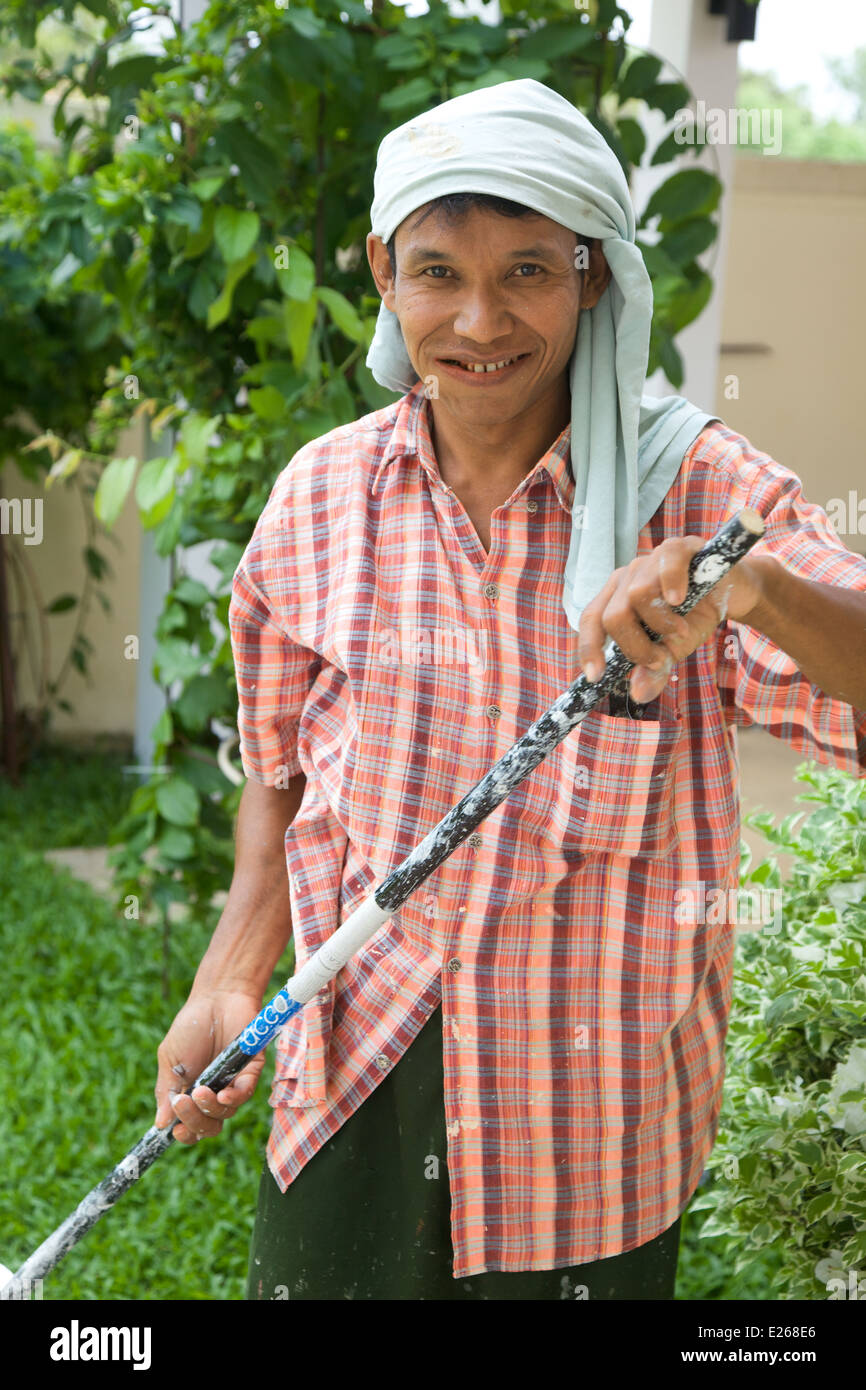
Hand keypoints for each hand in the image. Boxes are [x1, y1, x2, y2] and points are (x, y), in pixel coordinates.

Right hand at [154, 989, 265, 1145]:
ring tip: (200, 1091)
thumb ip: (167, 1090)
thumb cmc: (191, 1026)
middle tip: (183, 1104)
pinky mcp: (250, 1071)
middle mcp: (213, 1094)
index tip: (174, 1131)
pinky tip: (223, 1095)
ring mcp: (232, 1083)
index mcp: (191, 1094)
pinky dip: (234, 1099)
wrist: (217, 997)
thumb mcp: (170, 1060)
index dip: (184, 1133)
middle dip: (194, 1122)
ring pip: (225, 1113)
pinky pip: (244, 1094)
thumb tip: (161, 1125)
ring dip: (210, 1108)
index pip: (190, 1126)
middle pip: (207, 1126)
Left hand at [578, 536, 766, 703]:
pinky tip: (680, 600)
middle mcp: (627, 578)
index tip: (596, 677)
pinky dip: (671, 584)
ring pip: (636, 596)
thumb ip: (655, 670)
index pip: (591, 620)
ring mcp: (650, 561)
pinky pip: (665, 563)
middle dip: (636, 648)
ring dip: (662, 625)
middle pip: (613, 616)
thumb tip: (638, 694)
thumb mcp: (675, 649)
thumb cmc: (695, 617)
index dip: (589, 648)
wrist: (732, 592)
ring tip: (683, 632)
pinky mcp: (678, 548)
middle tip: (661, 659)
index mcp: (617, 599)